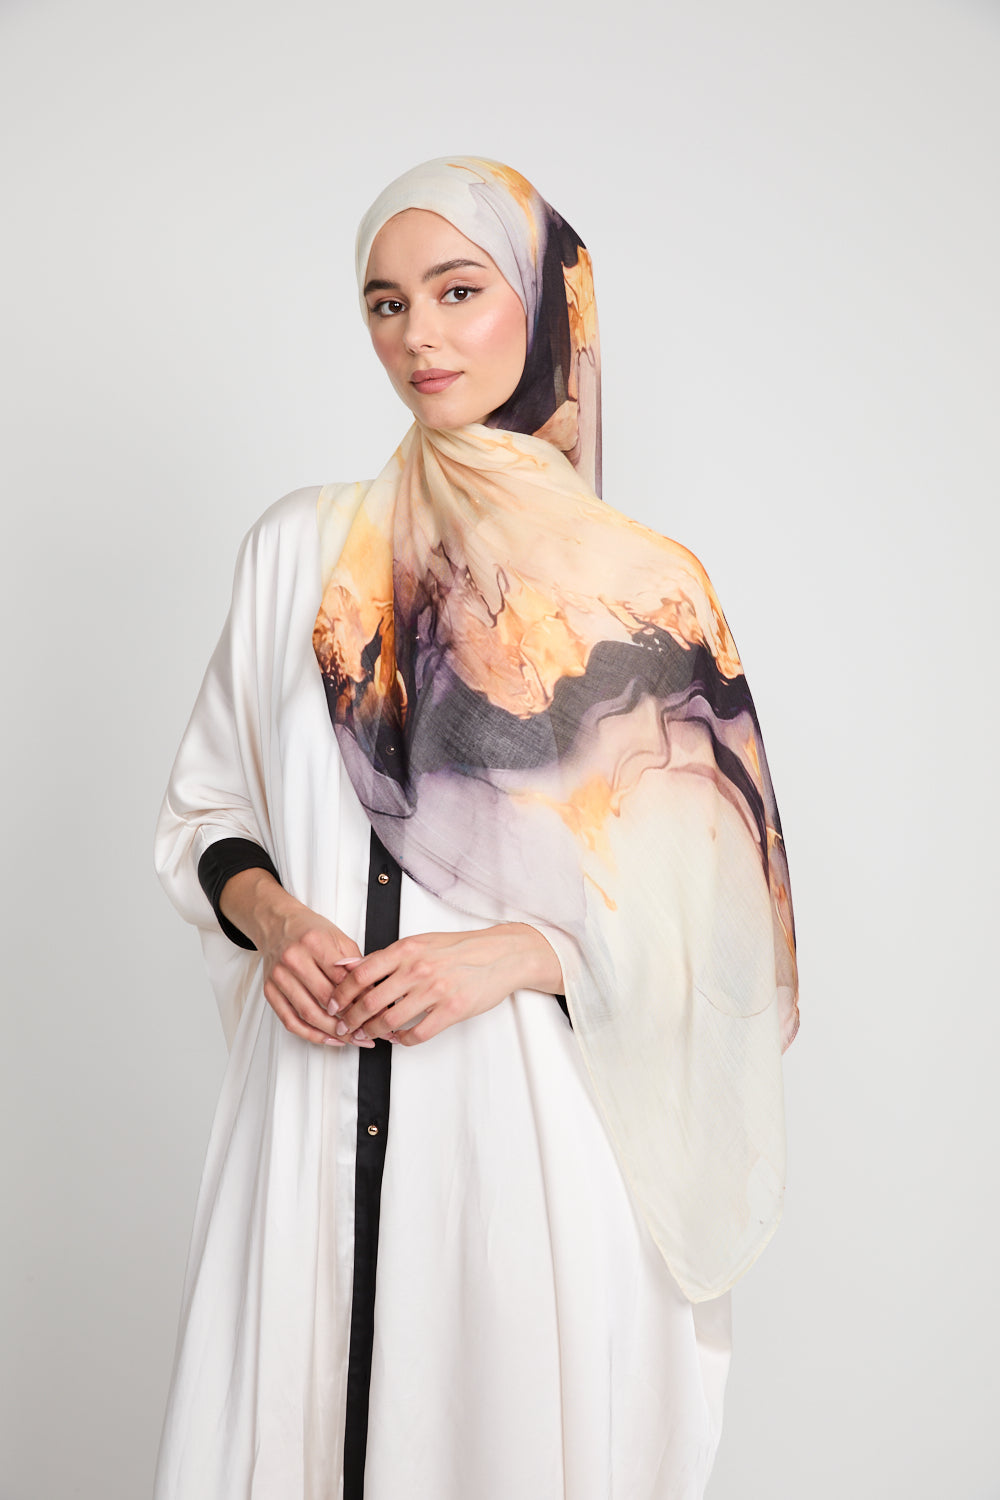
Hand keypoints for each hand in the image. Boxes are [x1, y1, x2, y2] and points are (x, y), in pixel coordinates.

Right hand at [219, 868, 361, 1046]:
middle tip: (367, 1030)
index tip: (376, 1012)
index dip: (361, 999)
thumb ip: (356, 964)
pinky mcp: (270, 991)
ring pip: (308, 1014)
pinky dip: (311, 1035)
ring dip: (332, 1032)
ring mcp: (279, 976)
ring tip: (352, 1038)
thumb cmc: (311, 932)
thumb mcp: (340, 939)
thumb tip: (374, 992)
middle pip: (325, 999)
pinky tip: (328, 1038)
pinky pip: (290, 1021)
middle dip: (349, 1019)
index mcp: (314, 942)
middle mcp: (293, 959)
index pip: (342, 979)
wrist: (278, 925)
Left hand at [329, 923, 563, 1047]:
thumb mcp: (420, 942)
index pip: (361, 974)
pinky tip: (398, 1037)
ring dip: (372, 1032)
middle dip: (350, 1019)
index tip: (332, 1004)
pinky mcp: (451, 1010)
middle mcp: (418, 969)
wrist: (501, 955)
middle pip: (369, 1001)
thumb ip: (386, 956)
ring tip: (366, 1035)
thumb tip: (350, 966)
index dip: (340, 993)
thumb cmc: (460, 948)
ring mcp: (435, 991)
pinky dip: (402, 1040)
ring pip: (389, 1020)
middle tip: (343, 1027)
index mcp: (407, 949)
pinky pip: (417, 1034)